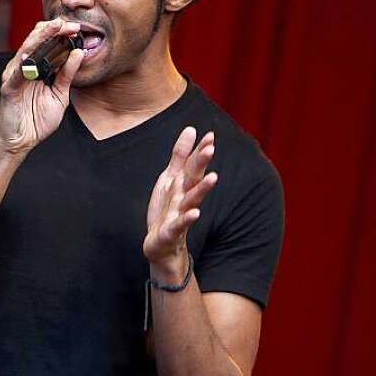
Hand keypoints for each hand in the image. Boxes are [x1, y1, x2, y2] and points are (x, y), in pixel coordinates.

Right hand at [0, 19, 83, 155]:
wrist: (22, 140)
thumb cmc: (37, 119)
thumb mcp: (60, 94)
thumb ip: (67, 74)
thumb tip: (78, 52)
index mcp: (36, 67)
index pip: (45, 42)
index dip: (60, 33)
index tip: (77, 28)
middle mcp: (23, 67)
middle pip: (35, 40)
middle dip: (53, 30)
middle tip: (69, 24)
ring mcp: (14, 76)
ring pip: (25, 50)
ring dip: (40, 38)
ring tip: (54, 28)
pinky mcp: (8, 89)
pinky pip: (16, 74)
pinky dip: (23, 65)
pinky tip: (31, 56)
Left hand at [143, 127, 217, 275]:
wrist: (161, 245)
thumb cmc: (167, 209)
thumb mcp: (170, 180)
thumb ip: (180, 156)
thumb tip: (192, 129)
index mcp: (183, 185)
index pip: (193, 165)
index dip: (200, 151)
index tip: (210, 135)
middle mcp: (184, 198)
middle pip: (194, 179)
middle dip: (201, 164)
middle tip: (211, 147)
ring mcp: (180, 215)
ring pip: (192, 200)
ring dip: (202, 190)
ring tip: (213, 177)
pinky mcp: (171, 232)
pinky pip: (180, 225)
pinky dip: (187, 219)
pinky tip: (195, 213)